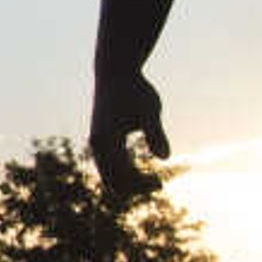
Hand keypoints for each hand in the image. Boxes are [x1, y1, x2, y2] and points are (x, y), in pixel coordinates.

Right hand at [88, 69, 168, 203]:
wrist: (115, 72)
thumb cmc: (135, 90)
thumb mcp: (150, 111)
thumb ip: (156, 134)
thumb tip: (165, 158)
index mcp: (107, 140)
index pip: (122, 175)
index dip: (141, 184)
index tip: (161, 184)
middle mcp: (97, 145)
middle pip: (112, 181)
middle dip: (134, 188)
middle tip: (158, 185)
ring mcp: (95, 143)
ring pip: (106, 176)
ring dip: (127, 183)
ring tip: (150, 180)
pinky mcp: (98, 139)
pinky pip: (106, 166)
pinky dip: (121, 173)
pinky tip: (138, 169)